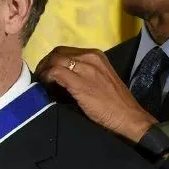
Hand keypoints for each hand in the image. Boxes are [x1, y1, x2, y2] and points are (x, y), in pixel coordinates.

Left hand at [35, 46, 155, 142]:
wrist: (128, 117)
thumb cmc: (114, 103)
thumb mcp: (99, 78)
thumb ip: (83, 72)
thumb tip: (60, 74)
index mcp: (96, 55)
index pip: (65, 51)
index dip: (51, 61)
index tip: (46, 73)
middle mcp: (91, 57)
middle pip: (57, 53)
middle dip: (45, 64)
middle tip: (41, 78)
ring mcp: (86, 68)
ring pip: (54, 60)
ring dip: (44, 71)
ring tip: (42, 84)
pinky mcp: (80, 82)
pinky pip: (55, 72)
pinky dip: (47, 78)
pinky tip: (47, 88)